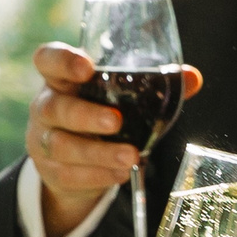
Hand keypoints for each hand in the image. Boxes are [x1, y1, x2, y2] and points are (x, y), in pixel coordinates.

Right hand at [26, 43, 204, 236]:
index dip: (62, 61)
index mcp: (60, 79)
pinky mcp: (50, 172)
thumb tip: (193, 78)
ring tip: (129, 157)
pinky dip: (96, 176)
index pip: (48, 60)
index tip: (87, 67)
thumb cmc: (100, 119)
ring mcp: (43, 140)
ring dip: (97, 153)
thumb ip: (152, 87)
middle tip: (116, 122)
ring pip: (61, 146)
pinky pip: (69, 175)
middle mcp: (45, 106)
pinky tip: (118, 175)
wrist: (75, 165)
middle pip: (55, 107)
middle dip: (86, 115)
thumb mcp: (120, 101)